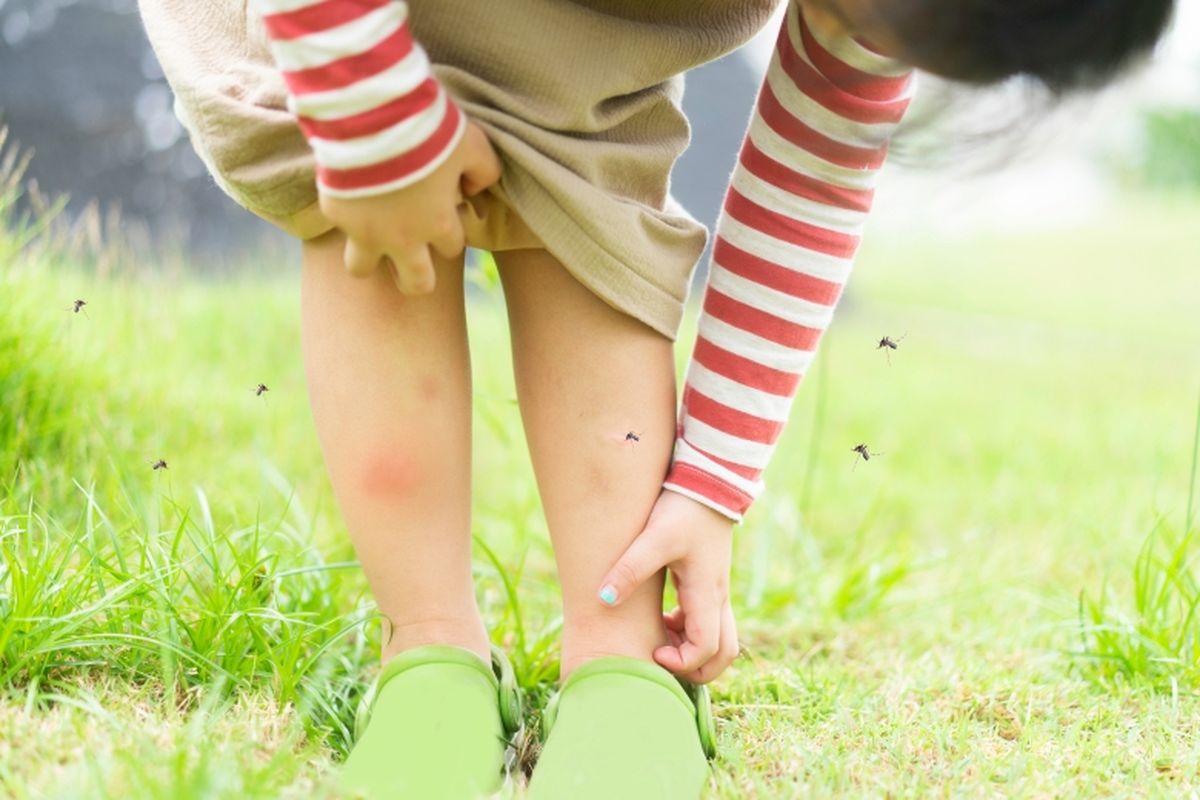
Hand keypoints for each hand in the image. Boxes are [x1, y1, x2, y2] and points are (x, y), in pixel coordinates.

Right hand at [317, 119, 500, 293]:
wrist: (375, 115)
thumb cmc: (429, 130)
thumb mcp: (472, 143)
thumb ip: (484, 170)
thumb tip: (476, 187)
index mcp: (440, 225)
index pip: (452, 248)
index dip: (448, 232)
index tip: (440, 212)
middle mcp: (404, 239)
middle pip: (415, 283)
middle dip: (416, 279)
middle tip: (411, 259)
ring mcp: (365, 231)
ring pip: (361, 269)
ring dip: (368, 258)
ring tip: (370, 234)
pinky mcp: (336, 214)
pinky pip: (338, 226)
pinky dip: (345, 214)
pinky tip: (349, 192)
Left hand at [598, 490, 738, 683]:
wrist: (707, 482)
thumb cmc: (684, 509)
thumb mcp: (654, 537)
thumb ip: (630, 568)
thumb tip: (603, 598)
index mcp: (707, 593)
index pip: (708, 649)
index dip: (683, 663)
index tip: (654, 653)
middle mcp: (718, 598)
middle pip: (724, 654)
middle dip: (697, 670)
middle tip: (661, 662)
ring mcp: (717, 592)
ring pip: (719, 640)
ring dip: (692, 650)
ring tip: (660, 641)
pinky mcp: (710, 583)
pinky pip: (708, 622)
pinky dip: (689, 632)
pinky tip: (664, 619)